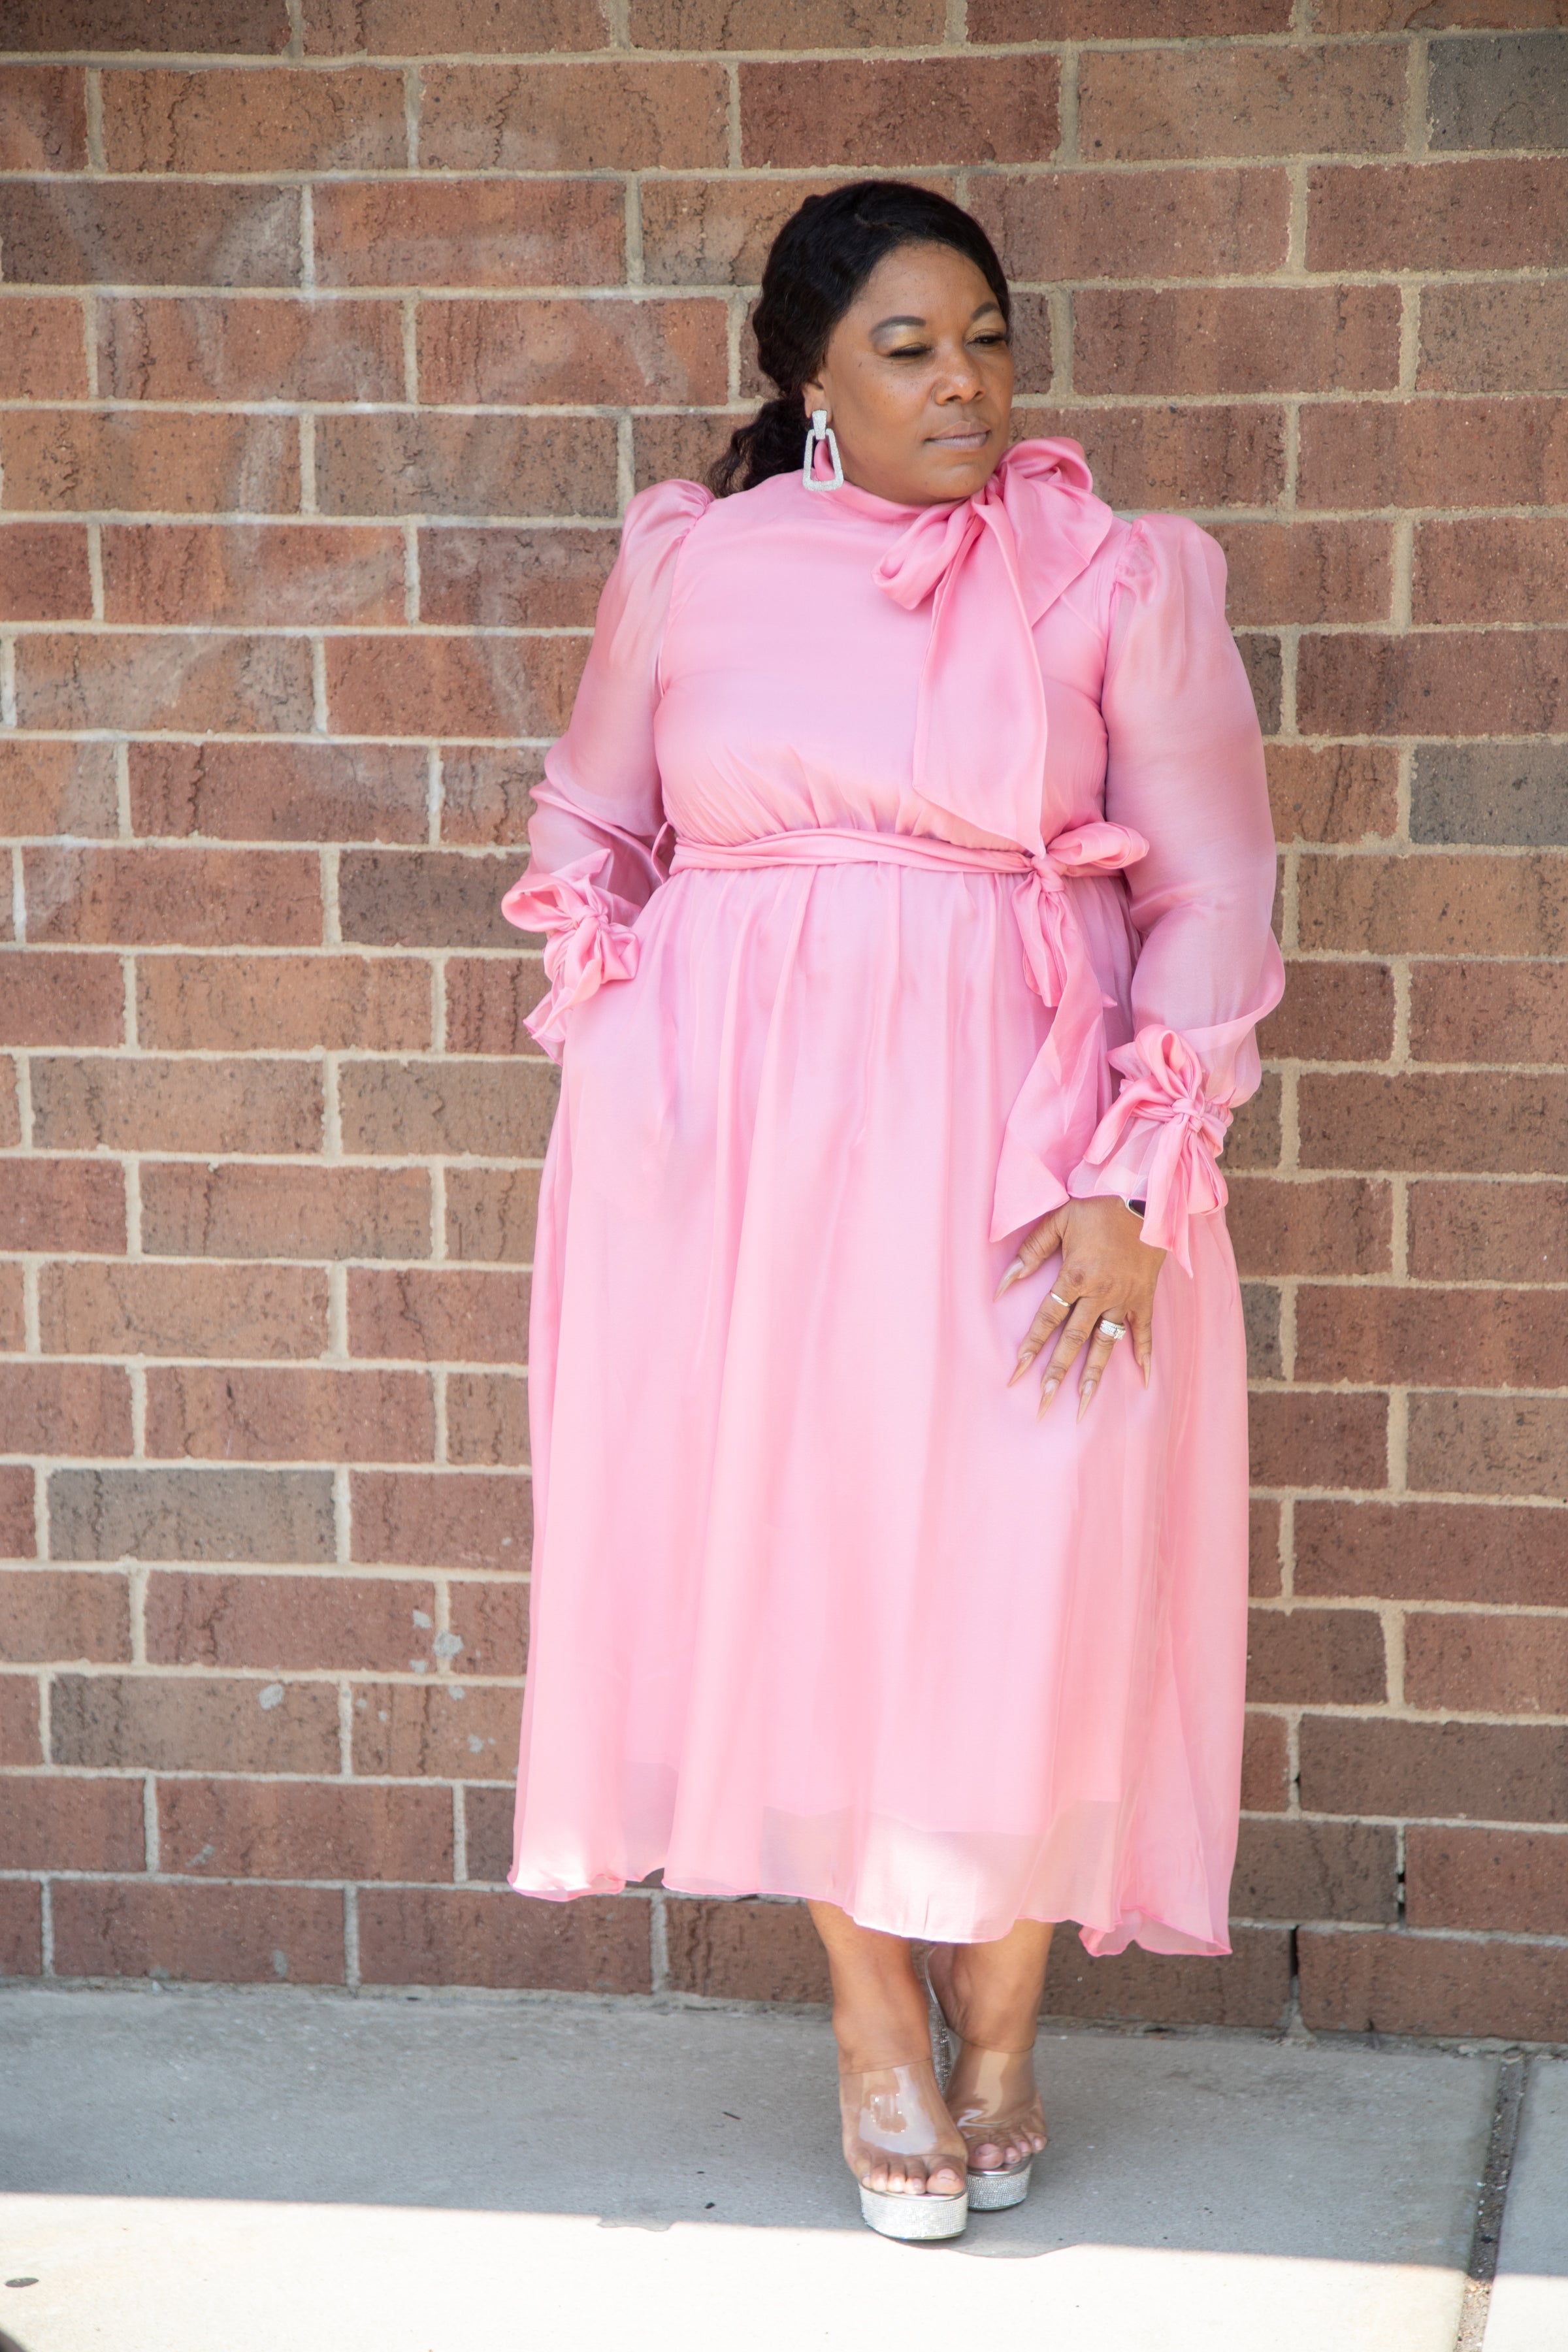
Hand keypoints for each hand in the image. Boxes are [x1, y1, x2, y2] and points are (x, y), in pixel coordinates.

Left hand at [997, 1197, 1164, 1419]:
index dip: (1031, 1345)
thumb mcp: (1059, 1221)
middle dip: (1056, 1373)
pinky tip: (1145, 1381)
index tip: (1017, 1372)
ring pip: (1105, 1345)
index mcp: (1076, 1276)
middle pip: (1073, 1340)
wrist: (1147, 1197)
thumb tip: (1003, 1284)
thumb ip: (1030, 1252)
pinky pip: (1143, 1332)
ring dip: (1093, 1376)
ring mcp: (1124, 1299)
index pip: (1048, 1318)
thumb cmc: (1098, 1207)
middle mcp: (1099, 1294)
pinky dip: (1144, 1355)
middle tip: (1042, 1404)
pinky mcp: (1144, 1298)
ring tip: (1082, 1406)